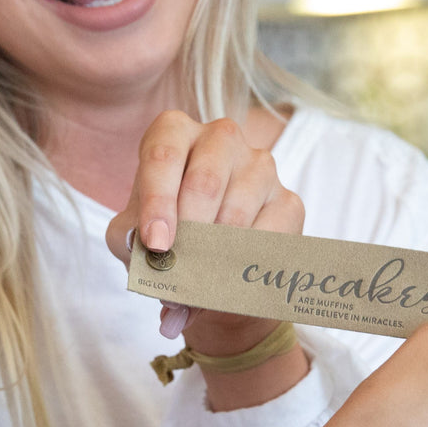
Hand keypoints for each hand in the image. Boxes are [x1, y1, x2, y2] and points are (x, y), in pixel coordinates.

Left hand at [105, 110, 308, 406]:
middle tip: (174, 269)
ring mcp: (263, 168)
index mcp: (173, 136)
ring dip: (219, 252)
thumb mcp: (135, 249)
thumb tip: (162, 285)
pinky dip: (250, 266)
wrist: (209, 287)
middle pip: (211, 169)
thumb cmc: (165, 253)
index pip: (165, 147)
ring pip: (248, 202)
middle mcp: (222, 140)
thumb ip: (138, 252)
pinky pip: (276, 234)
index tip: (156, 243)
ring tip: (193, 289)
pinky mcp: (292, 204)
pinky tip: (228, 285)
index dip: (160, 192)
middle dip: (191, 224)